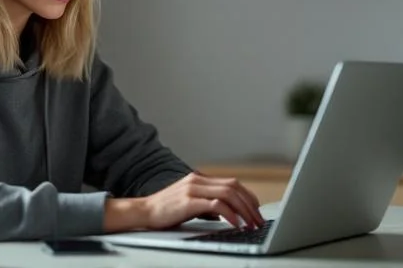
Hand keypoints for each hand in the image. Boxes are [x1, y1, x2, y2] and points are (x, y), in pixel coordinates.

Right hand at [140, 172, 264, 229]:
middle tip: (258, 220)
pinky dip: (230, 214)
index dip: (248, 196)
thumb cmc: (165, 210)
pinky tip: (235, 224)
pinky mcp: (189, 201)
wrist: (144, 211)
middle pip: (234, 186)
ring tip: (251, 223)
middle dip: (250, 204)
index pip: (232, 183)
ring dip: (244, 210)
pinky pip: (216, 205)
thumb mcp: (189, 203)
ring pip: (228, 194)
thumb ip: (206, 204)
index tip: (256, 210)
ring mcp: (193, 189)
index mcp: (199, 179)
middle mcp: (197, 180)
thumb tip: (224, 214)